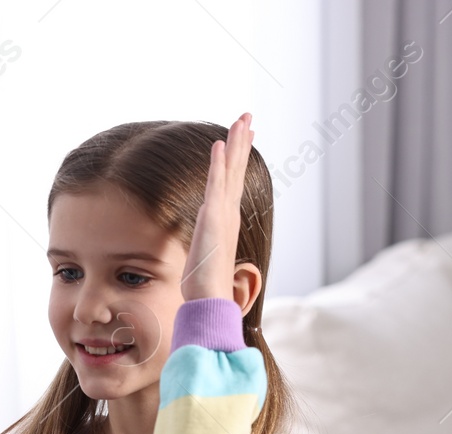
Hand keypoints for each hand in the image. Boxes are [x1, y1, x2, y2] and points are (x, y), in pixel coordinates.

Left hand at [181, 113, 254, 302]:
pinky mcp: (214, 219)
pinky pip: (216, 184)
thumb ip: (206, 250)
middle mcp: (228, 213)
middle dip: (242, 142)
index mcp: (226, 220)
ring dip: (236, 144)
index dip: (237, 158)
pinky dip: (219, 163)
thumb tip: (203, 256)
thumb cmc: (205, 286)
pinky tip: (219, 143)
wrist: (209, 299)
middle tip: (248, 117)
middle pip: (236, 170)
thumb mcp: (204, 259)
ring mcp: (223, 214)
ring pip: (231, 171)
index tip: (243, 137)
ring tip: (242, 120)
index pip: (232, 182)